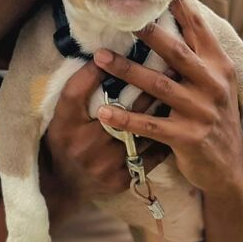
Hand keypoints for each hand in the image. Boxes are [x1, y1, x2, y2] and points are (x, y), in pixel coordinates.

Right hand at [42, 61, 164, 202]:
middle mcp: (87, 146)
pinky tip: (176, 124)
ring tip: (180, 95)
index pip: (83, 92)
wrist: (62, 185)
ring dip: (161, 114)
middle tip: (171, 71)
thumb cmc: (63, 140)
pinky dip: (163, 139)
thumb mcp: (62, 113)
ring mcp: (106, 166)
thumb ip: (79, 86)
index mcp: (68, 125)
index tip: (132, 57)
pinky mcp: (122, 180)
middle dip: (149, 90)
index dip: (110, 75)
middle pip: (125, 112)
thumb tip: (101, 58)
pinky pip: (149, 157)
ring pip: (142, 134)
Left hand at [94, 0, 242, 198]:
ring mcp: (201, 111)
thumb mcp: (217, 84)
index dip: (181, 7)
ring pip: (158, 85)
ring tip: (99, 57)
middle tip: (121, 19)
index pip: (199, 29)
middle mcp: (214, 84)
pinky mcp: (188, 137)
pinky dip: (125, 119)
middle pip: (176, 52)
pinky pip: (149, 125)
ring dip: (126, 70)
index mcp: (220, 66)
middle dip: (148, 34)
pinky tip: (104, 113)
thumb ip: (199, 56)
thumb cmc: (214, 118)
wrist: (229, 169)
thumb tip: (180, 16)